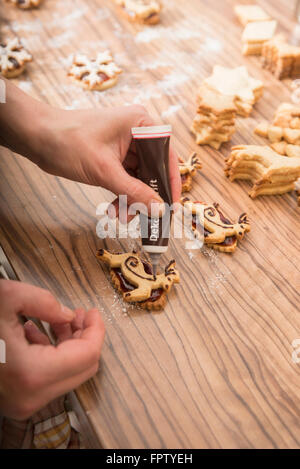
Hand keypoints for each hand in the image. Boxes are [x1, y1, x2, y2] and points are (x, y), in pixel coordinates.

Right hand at [0, 279, 104, 419]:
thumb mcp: (6, 298)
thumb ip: (43, 301)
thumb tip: (66, 313)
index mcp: (33, 373)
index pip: (88, 355)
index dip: (96, 329)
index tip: (93, 312)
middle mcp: (31, 396)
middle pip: (83, 368)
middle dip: (85, 337)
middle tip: (81, 314)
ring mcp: (24, 401)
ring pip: (67, 373)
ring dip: (70, 344)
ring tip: (62, 319)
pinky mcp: (17, 398)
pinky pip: (49, 377)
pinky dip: (53, 354)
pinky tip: (41, 332)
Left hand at [37, 104, 181, 216]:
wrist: (36, 137)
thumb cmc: (67, 142)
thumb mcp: (104, 171)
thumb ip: (134, 192)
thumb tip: (159, 209)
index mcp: (140, 124)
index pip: (166, 156)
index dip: (170, 182)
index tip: (171, 206)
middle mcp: (137, 132)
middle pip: (154, 170)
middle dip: (147, 196)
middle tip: (144, 218)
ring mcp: (125, 145)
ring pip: (140, 178)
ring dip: (133, 199)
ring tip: (121, 216)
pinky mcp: (114, 157)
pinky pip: (126, 180)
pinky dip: (123, 195)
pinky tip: (115, 210)